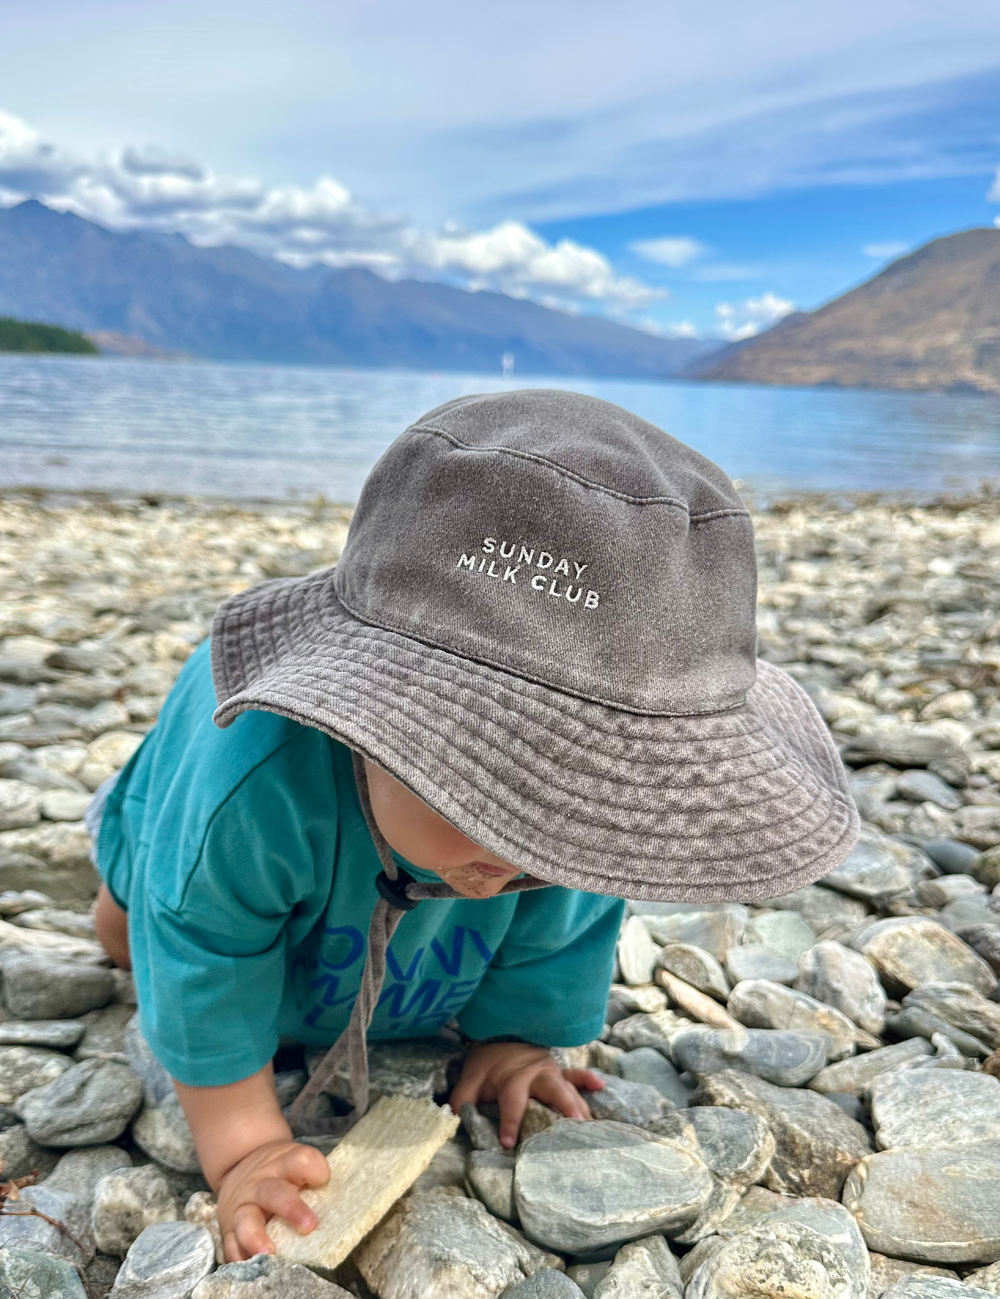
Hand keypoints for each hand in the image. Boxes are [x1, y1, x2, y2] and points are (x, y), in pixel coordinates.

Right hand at [216, 1138, 328, 1261]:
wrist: (240, 1163)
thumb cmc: (280, 1171)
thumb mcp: (295, 1162)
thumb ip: (313, 1180)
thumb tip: (339, 1210)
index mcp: (284, 1164)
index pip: (301, 1160)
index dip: (314, 1169)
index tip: (323, 1179)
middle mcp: (262, 1184)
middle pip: (275, 1193)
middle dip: (291, 1209)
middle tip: (309, 1226)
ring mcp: (243, 1206)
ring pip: (247, 1221)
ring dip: (256, 1238)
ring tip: (268, 1252)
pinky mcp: (229, 1227)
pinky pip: (231, 1245)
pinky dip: (240, 1256)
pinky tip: (249, 1264)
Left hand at [449, 1041, 602, 1147]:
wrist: (498, 1035)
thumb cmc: (485, 1063)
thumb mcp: (469, 1079)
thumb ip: (462, 1099)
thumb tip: (453, 1119)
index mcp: (512, 1077)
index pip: (512, 1102)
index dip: (509, 1122)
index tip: (507, 1144)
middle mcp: (535, 1073)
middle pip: (552, 1090)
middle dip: (563, 1108)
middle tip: (574, 1128)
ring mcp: (550, 1071)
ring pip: (568, 1088)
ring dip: (579, 1106)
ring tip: (590, 1126)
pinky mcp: (559, 1071)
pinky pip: (576, 1074)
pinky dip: (588, 1080)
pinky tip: (600, 1086)